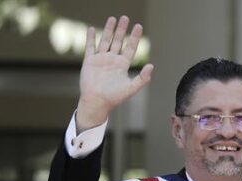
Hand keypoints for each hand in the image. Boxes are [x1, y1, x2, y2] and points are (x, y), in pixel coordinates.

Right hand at [76, 16, 153, 131]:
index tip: (138, 26)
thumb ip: (142, 78)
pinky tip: (91, 29)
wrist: (97, 102)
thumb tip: (152, 66)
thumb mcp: (131, 88)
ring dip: (108, 30)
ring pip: (105, 41)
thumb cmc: (114, 97)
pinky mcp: (89, 61)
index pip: (130, 47)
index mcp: (122, 65)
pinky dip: (90, 38)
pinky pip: (90, 47)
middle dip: (122, 29)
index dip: (135, 37)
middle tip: (125, 17)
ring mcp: (100, 60)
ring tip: (112, 18)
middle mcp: (112, 60)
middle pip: (118, 41)